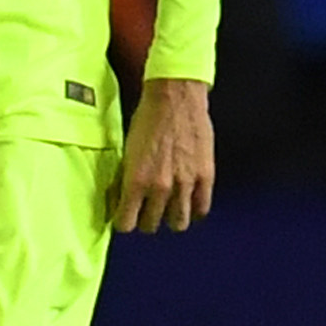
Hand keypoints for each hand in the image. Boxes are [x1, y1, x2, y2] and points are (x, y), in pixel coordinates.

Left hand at [116, 77, 215, 233]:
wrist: (175, 99)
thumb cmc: (146, 120)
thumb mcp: (126, 152)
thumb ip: (125, 179)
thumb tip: (120, 200)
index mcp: (136, 181)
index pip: (126, 224)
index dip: (123, 222)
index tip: (124, 216)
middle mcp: (160, 188)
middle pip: (150, 226)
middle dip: (145, 220)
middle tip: (145, 210)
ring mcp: (185, 184)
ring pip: (178, 223)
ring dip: (169, 218)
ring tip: (167, 208)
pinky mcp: (205, 177)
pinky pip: (201, 209)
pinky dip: (193, 211)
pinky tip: (187, 203)